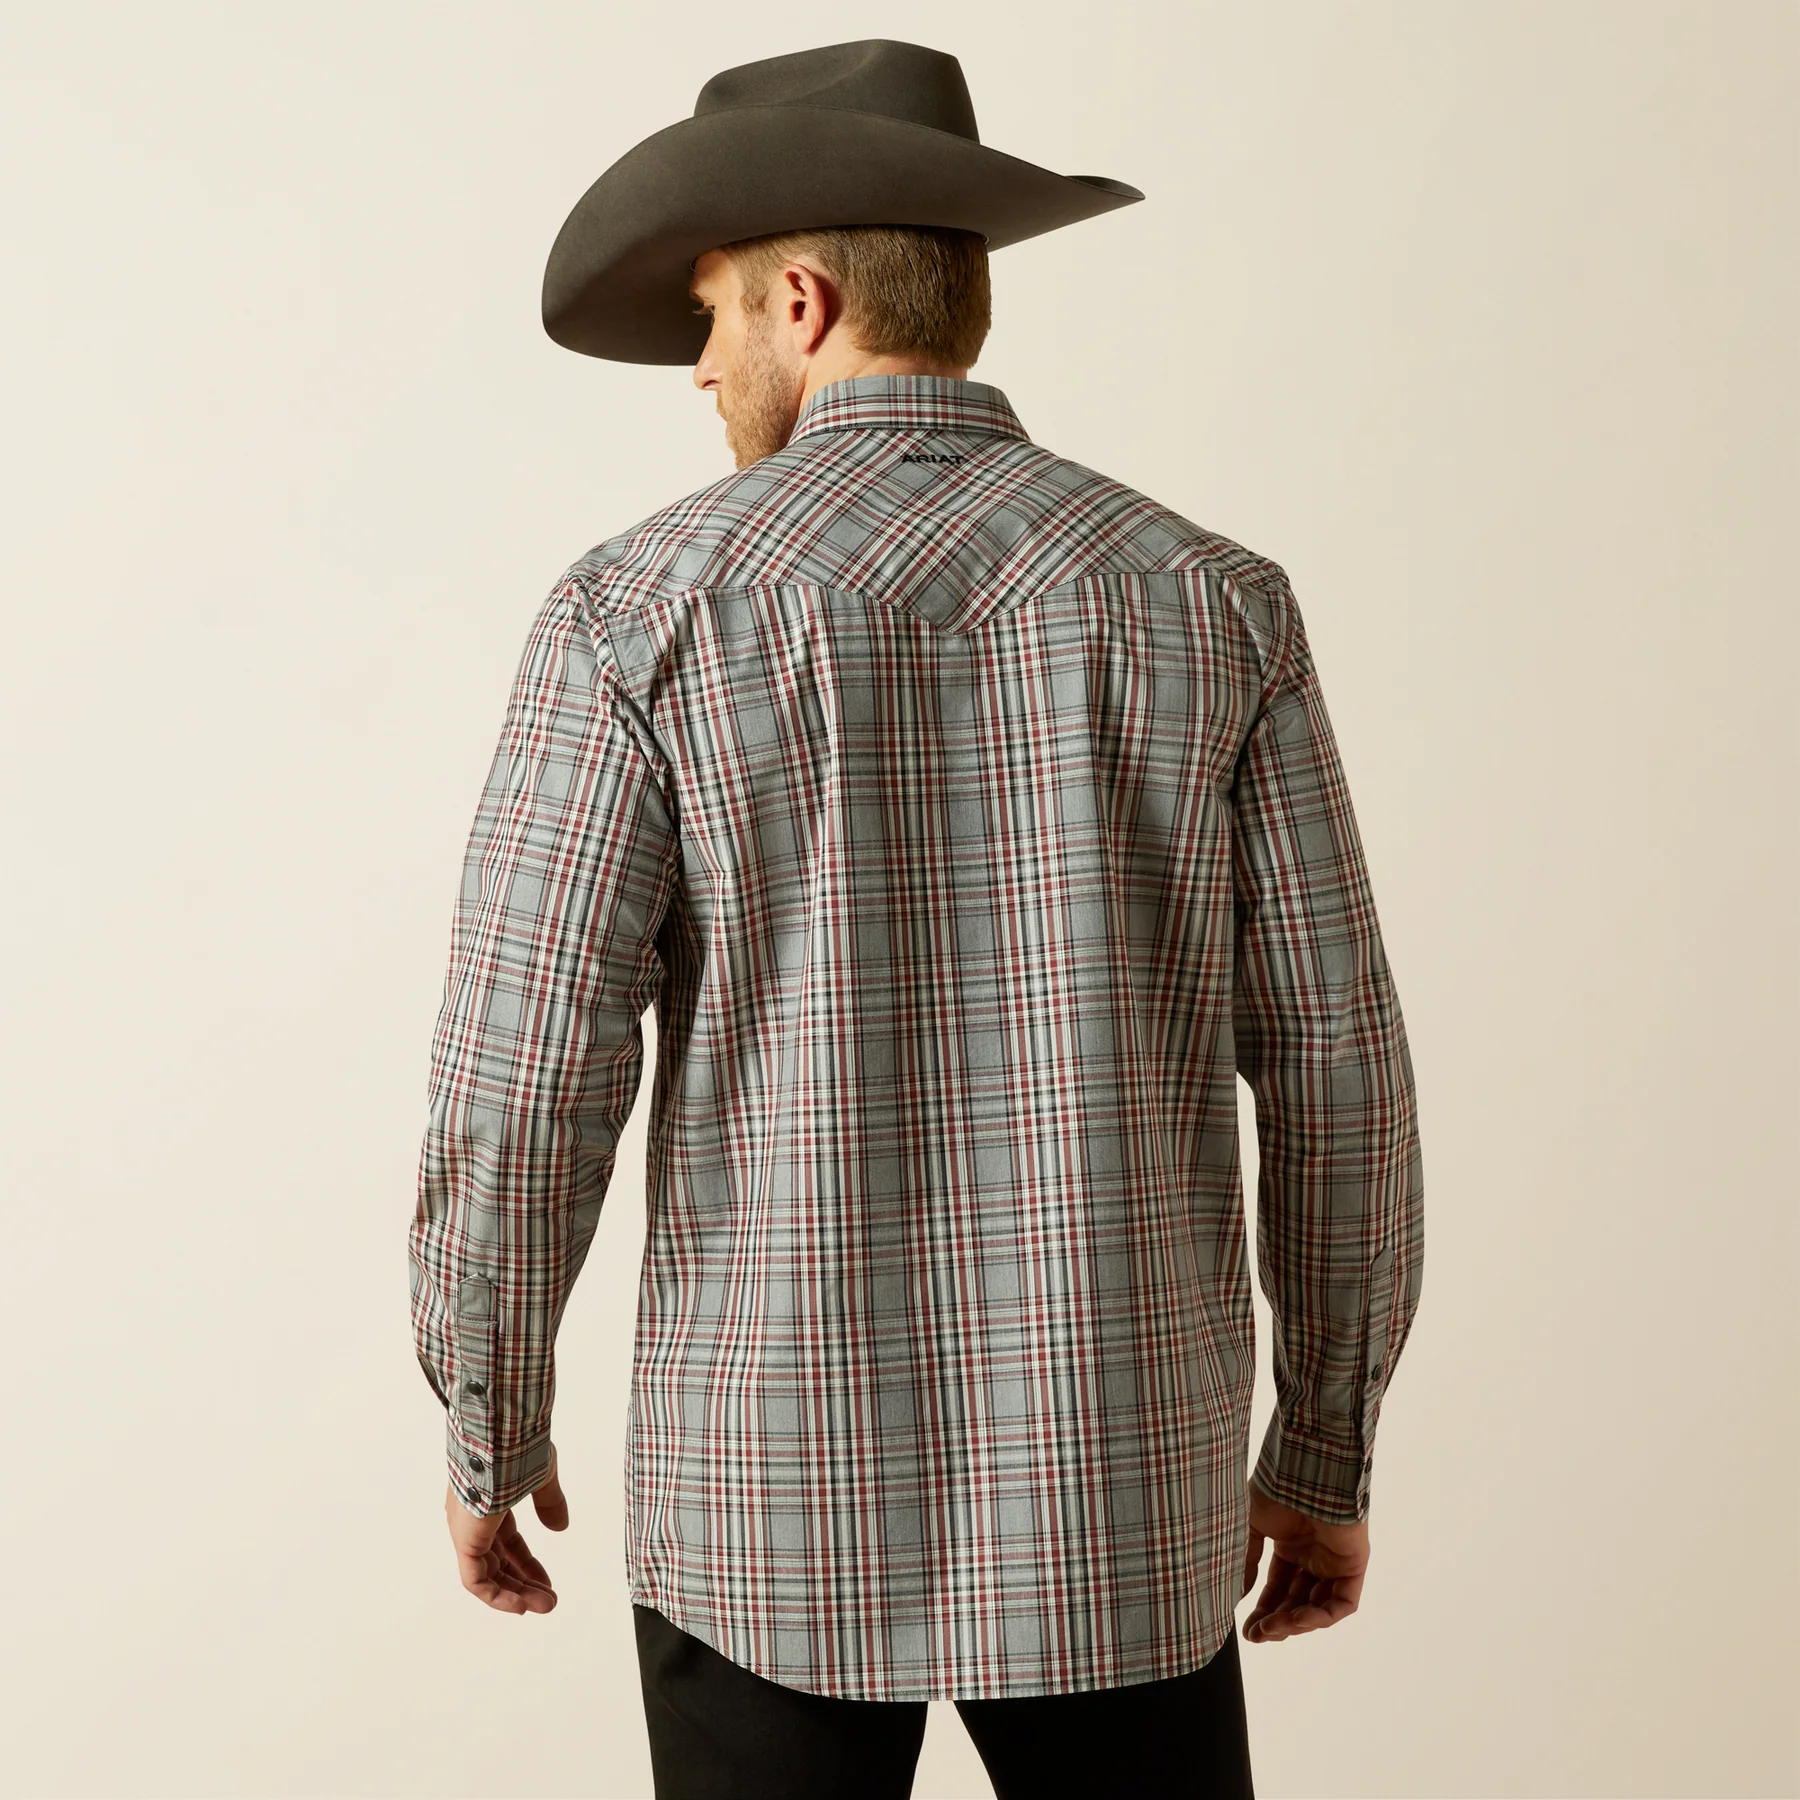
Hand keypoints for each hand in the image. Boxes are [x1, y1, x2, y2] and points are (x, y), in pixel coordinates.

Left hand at [444, 1441, 568, 1613]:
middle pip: (499, 1561)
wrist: (500, 1439)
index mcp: (490, 1501)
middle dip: (524, 1583)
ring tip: (544, 1607)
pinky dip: (496, 1596)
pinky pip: (476, 1581)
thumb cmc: (519, 1449)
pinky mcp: (465, 1541)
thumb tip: (561, 1528)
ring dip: (516, 1593)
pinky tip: (520, 1606)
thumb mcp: (542, 1476)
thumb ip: (550, 1502)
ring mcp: (468, 1531)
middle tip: (549, 1602)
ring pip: (488, 1575)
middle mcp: (474, 1519)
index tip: (548, 1581)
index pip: (508, 1541)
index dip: (528, 1563)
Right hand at [1239, 1477, 1368, 1642]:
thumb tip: (1238, 1595)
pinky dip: (1320, 1616)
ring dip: (1296, 1623)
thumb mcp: (1250, 1527)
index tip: (1247, 1629)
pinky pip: (1343, 1603)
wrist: (1303, 1473)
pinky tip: (1296, 1620)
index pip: (1279, 1587)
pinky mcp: (1354, 1566)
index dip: (1264, 1609)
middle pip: (1297, 1601)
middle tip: (1258, 1635)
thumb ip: (1246, 1561)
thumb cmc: (1276, 1491)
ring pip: (1319, 1607)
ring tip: (1272, 1629)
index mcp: (1291, 1543)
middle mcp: (1314, 1555)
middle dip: (1277, 1621)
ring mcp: (1335, 1561)